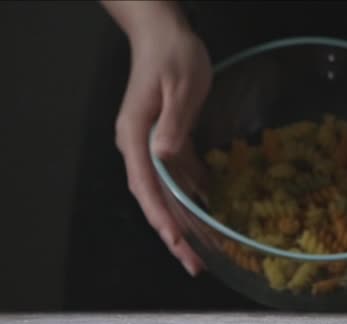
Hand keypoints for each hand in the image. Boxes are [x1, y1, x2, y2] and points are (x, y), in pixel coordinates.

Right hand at [114, 23, 211, 275]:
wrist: (164, 35)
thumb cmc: (172, 55)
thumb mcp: (180, 85)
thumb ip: (174, 122)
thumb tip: (165, 157)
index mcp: (136, 136)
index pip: (146, 184)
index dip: (161, 216)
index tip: (176, 241)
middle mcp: (139, 147)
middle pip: (154, 198)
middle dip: (175, 233)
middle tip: (196, 263)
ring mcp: (151, 146)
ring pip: (167, 192)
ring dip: (185, 221)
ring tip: (204, 250)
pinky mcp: (166, 142)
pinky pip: (178, 176)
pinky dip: (193, 195)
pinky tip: (209, 207)